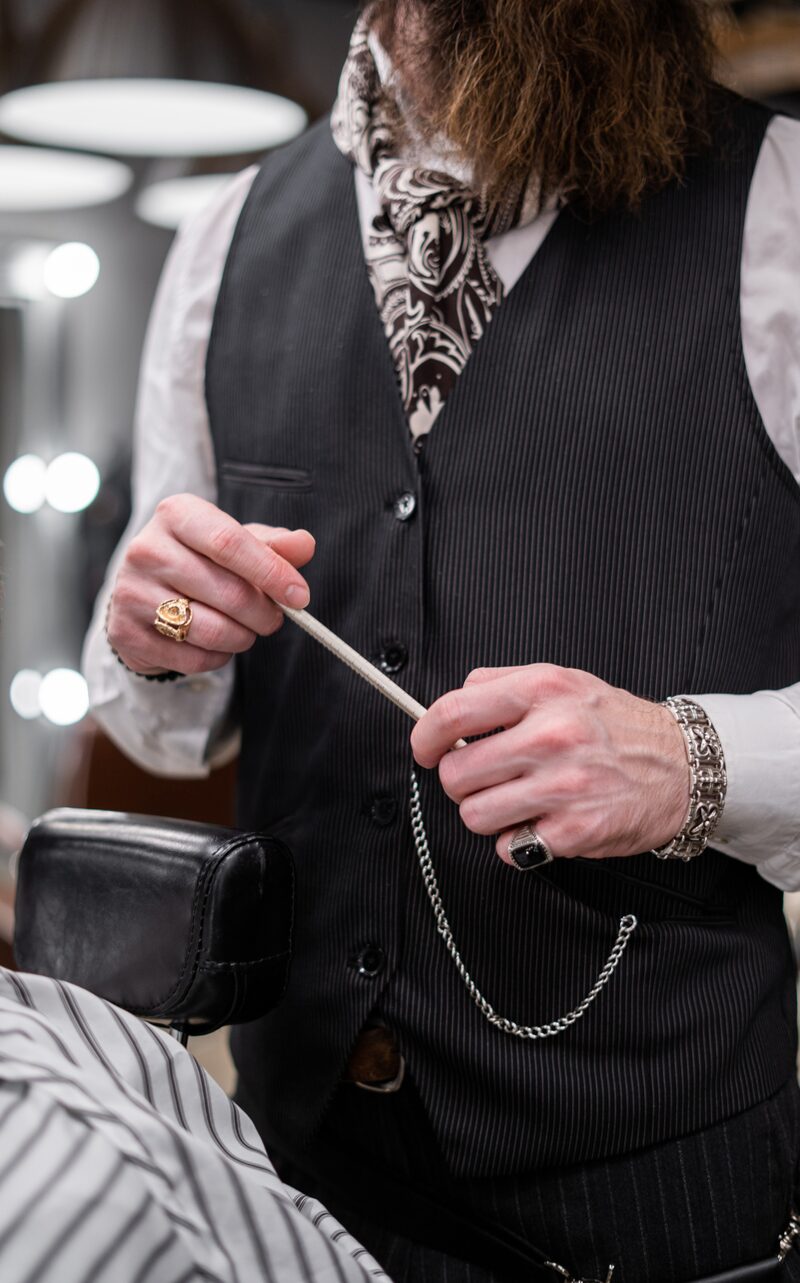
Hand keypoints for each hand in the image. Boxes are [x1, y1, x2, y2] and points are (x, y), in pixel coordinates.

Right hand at [107, 494, 314, 675]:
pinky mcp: (126, 634)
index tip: (300, 596)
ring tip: (245, 630)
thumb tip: (305, 544)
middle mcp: (146, 549)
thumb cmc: (199, 560)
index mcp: (176, 514)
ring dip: (243, 637)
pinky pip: (193, 658)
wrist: (141, 593)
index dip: (272, 572)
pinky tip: (216, 644)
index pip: (230, 542)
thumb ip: (273, 545)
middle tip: (273, 618)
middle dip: (264, 613)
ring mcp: (131, 593)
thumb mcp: (236, 543)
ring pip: (212, 630)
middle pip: (228, 592)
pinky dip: (218, 657)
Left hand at [410, 665, 689, 864]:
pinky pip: (508, 847)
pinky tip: (544, 821)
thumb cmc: (617, 725)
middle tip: (490, 777)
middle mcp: (552, 736)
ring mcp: (563, 786)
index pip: (453, 713)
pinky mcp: (573, 832)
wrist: (685, 766)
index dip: (424, 736)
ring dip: (489, 813)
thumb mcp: (565, 681)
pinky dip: (519, 841)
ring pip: (474, 815)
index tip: (424, 749)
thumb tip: (449, 709)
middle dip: (463, 780)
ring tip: (520, 800)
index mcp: (542, 690)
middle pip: (455, 773)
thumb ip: (502, 685)